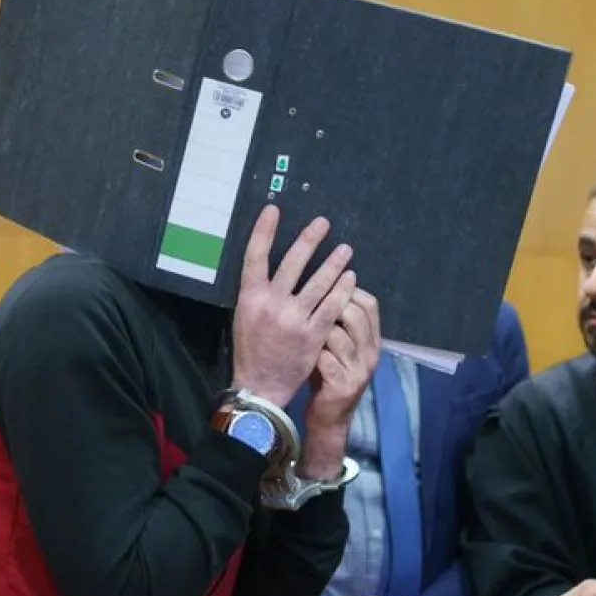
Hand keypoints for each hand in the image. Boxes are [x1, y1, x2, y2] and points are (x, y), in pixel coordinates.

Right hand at [230, 205, 356, 407]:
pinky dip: (343, 290)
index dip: (263, 230)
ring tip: (345, 249)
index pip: (255, 255)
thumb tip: (273, 266)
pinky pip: (332, 306)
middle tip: (323, 224)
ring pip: (319, 282)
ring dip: (334, 263)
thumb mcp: (244, 317)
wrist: (260, 385)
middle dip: (310, 239)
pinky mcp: (314, 334)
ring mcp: (294, 319)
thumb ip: (257, 292)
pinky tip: (350, 279)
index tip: (273, 210)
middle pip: (293, 263)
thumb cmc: (251, 350)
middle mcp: (272, 304)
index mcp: (250, 297)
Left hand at [296, 288, 380, 478]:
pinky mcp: (343, 387)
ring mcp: (359, 371)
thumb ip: (339, 324)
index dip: (348, 291)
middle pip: (355, 315)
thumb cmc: (329, 375)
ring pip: (338, 335)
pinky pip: (326, 359)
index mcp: (372, 341)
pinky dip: (312, 354)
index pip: (370, 304)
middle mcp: (371, 354)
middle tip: (308, 308)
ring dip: (316, 331)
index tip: (326, 289)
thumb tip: (323, 286)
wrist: (330, 418)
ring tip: (301, 332)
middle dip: (329, 307)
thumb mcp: (340, 348)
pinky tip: (300, 354)